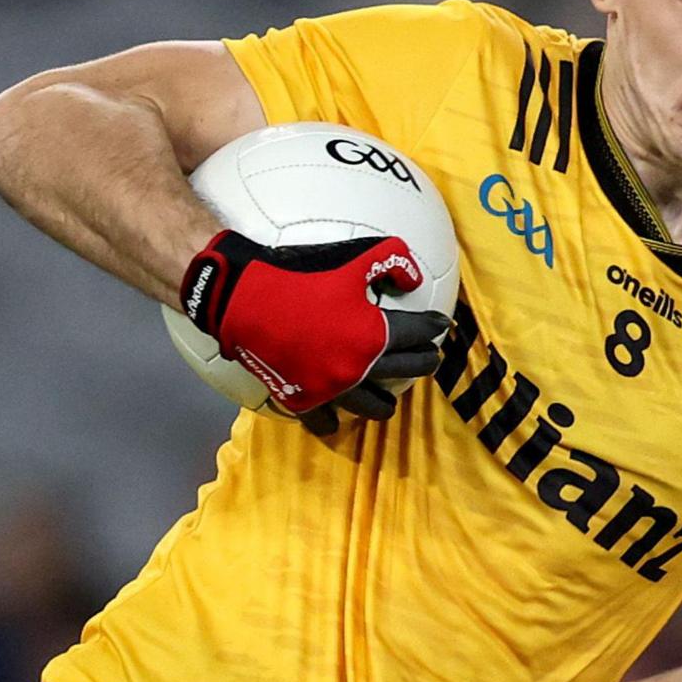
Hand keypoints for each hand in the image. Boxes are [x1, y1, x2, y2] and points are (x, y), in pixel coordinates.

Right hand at [181, 231, 449, 420]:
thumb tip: (413, 277)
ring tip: (391, 401)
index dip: (433, 326)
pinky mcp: (302, 400)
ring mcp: (331, 388)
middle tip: (429, 357)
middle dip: (422, 362)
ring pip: (372, 406)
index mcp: (375, 335)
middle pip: (405, 371)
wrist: (241, 298)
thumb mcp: (351, 258)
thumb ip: (390, 261)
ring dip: (386, 402)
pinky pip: (323, 421)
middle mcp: (359, 369)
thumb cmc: (298, 274)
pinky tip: (337, 422)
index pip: (417, 333)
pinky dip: (332, 423)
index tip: (440, 324)